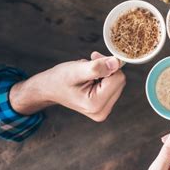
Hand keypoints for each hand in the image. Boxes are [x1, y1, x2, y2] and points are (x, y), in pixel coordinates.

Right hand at [10, 51, 125, 121]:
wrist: (49, 89)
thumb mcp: (76, 70)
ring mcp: (103, 111)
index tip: (94, 58)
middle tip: (91, 62)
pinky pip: (113, 86)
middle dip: (107, 68)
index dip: (108, 64)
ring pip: (118, 83)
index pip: (118, 78)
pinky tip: (91, 77)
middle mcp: (102, 112)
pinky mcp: (104, 107)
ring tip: (88, 72)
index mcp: (96, 104)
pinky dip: (104, 78)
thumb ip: (97, 67)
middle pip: (120, 81)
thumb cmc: (59, 79)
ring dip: (105, 72)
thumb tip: (116, 63)